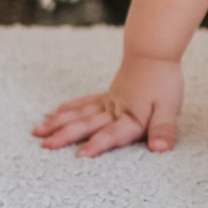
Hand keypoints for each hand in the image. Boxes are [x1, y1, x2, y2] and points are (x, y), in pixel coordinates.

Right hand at [31, 52, 183, 155]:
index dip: (98, 145)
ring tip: (38, 132)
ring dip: (58, 123)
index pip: (113, 134)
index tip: (80, 155)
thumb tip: (160, 149)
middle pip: (87, 124)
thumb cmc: (163, 81)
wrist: (153, 52)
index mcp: (130, 117)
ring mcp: (106, 102)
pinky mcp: (105, 96)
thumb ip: (163, 130)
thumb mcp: (170, 109)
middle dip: (66, 135)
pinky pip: (82, 103)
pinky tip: (52, 114)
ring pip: (79, 114)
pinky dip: (67, 109)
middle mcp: (114, 111)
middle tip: (46, 145)